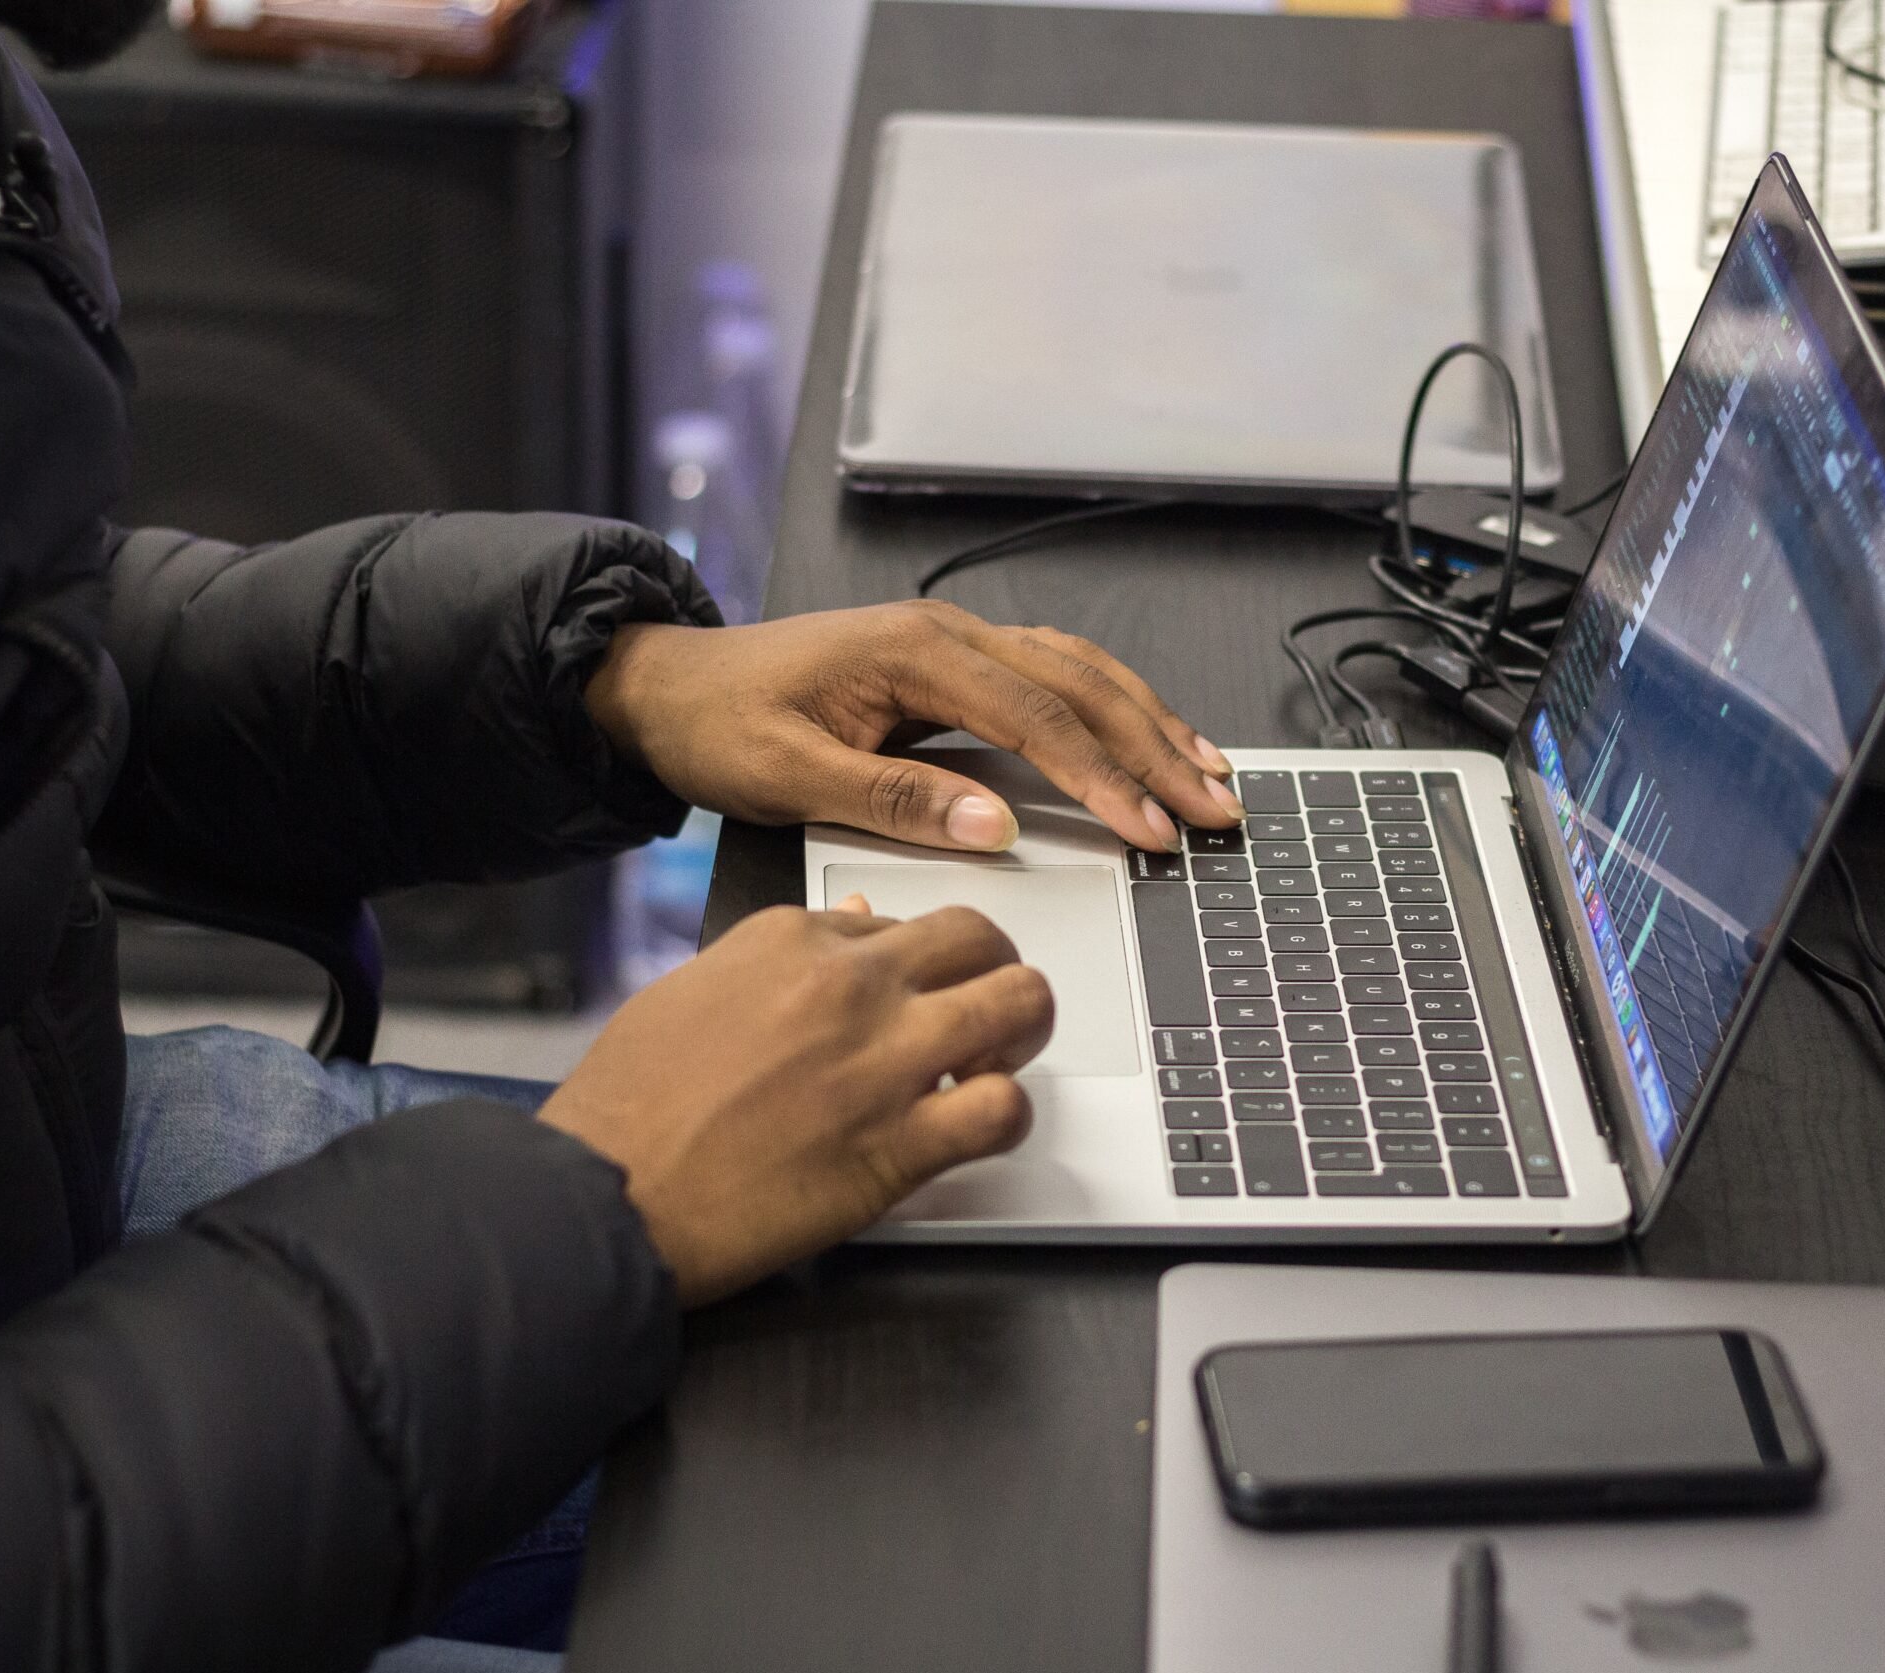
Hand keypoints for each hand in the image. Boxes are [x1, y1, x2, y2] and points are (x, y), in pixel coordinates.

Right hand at [538, 900, 1052, 1305]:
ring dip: (1022, 1032)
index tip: (904, 997)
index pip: (895, 920)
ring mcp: (882, 1061)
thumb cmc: (627, 1109)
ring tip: (996, 1063)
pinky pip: (1006, 1109)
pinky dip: (1009, 1116)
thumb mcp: (689, 992)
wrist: (606, 1198)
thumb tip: (851, 924)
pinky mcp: (900, 1145)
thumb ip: (776, 960)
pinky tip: (977, 1129)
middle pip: (978, 937)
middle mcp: (848, 986)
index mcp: (790, 940)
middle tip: (982, 1013)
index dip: (912, 965)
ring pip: (1019, 1002)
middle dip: (992, 971)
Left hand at [583, 602, 1243, 853]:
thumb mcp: (789, 776)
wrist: (669, 685)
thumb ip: (894, 799)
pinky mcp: (953, 664)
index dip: (1104, 776)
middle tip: (1214, 808)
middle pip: (1080, 686)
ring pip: (1080, 672)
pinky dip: (1112, 708)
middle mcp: (948, 633)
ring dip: (1150, 722)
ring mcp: (955, 642)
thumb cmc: (720, 725)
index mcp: (914, 653)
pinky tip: (1147, 737)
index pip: (1037, 717)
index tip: (1151, 827)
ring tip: (1210, 772)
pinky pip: (1054, 677)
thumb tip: (996, 823)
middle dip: (1155, 749)